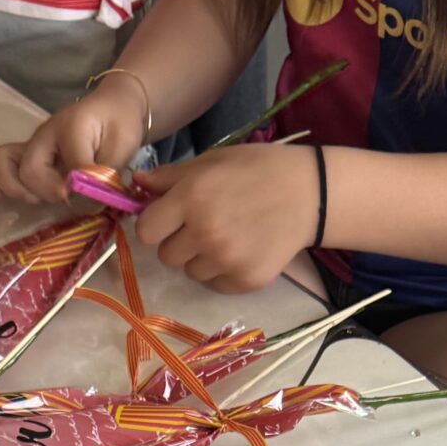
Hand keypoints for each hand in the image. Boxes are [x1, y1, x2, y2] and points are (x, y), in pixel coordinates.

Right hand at [0, 78, 149, 205]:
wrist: (112, 105)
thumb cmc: (119, 123)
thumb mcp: (123, 145)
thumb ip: (105, 172)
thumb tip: (85, 201)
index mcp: (71, 127)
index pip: (70, 165)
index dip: (80, 187)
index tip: (92, 196)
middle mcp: (44, 134)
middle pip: (30, 169)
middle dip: (47, 191)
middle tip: (66, 197)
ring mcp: (32, 144)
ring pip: (3, 162)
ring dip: (13, 187)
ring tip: (32, 200)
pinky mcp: (28, 153)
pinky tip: (0, 197)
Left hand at [132, 144, 319, 292]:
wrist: (311, 193)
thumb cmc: (259, 169)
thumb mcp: (213, 161)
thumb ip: (171, 177)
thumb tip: (135, 182)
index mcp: (192, 198)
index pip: (147, 231)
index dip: (155, 225)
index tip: (169, 219)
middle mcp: (204, 232)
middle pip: (166, 256)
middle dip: (178, 242)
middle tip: (204, 225)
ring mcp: (225, 260)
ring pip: (191, 272)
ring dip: (201, 258)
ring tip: (229, 235)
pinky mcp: (244, 280)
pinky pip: (216, 284)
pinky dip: (224, 272)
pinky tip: (243, 249)